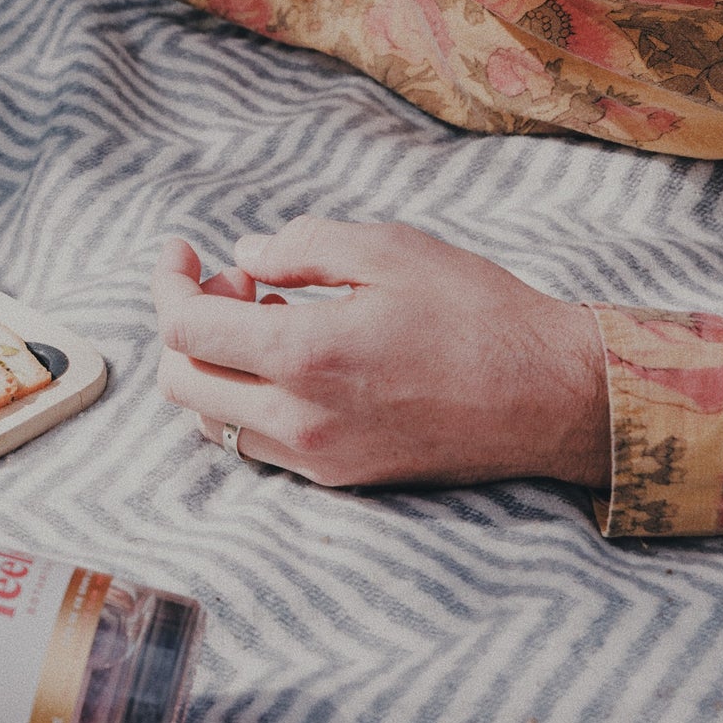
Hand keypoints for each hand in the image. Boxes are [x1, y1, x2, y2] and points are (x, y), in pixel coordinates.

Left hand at [150, 218, 610, 490]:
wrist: (554, 396)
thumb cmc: (479, 312)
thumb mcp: (388, 249)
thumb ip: (300, 246)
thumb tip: (243, 256)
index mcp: (306, 356)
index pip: (185, 330)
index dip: (168, 283)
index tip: (181, 250)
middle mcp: (301, 419)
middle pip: (181, 381)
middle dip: (187, 322)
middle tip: (236, 282)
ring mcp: (319, 457)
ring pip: (213, 419)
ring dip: (217, 362)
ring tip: (271, 313)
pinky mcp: (341, 477)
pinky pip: (258, 441)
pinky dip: (250, 395)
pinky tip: (296, 356)